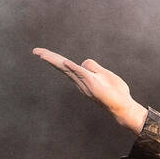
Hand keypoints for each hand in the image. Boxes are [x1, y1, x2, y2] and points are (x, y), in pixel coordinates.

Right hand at [32, 48, 146, 133]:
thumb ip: (93, 67)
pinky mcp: (94, 86)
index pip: (66, 65)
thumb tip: (84, 62)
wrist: (124, 107)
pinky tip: (66, 63)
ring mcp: (86, 84)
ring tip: (42, 54)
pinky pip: (83, 75)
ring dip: (56, 61)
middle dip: (49, 58)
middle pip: (63, 67)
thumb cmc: (116, 92)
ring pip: (69, 69)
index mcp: (82, 78)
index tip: (39, 52)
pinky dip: (75, 68)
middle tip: (35, 51)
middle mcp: (80, 82)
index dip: (54, 58)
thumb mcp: (104, 75)